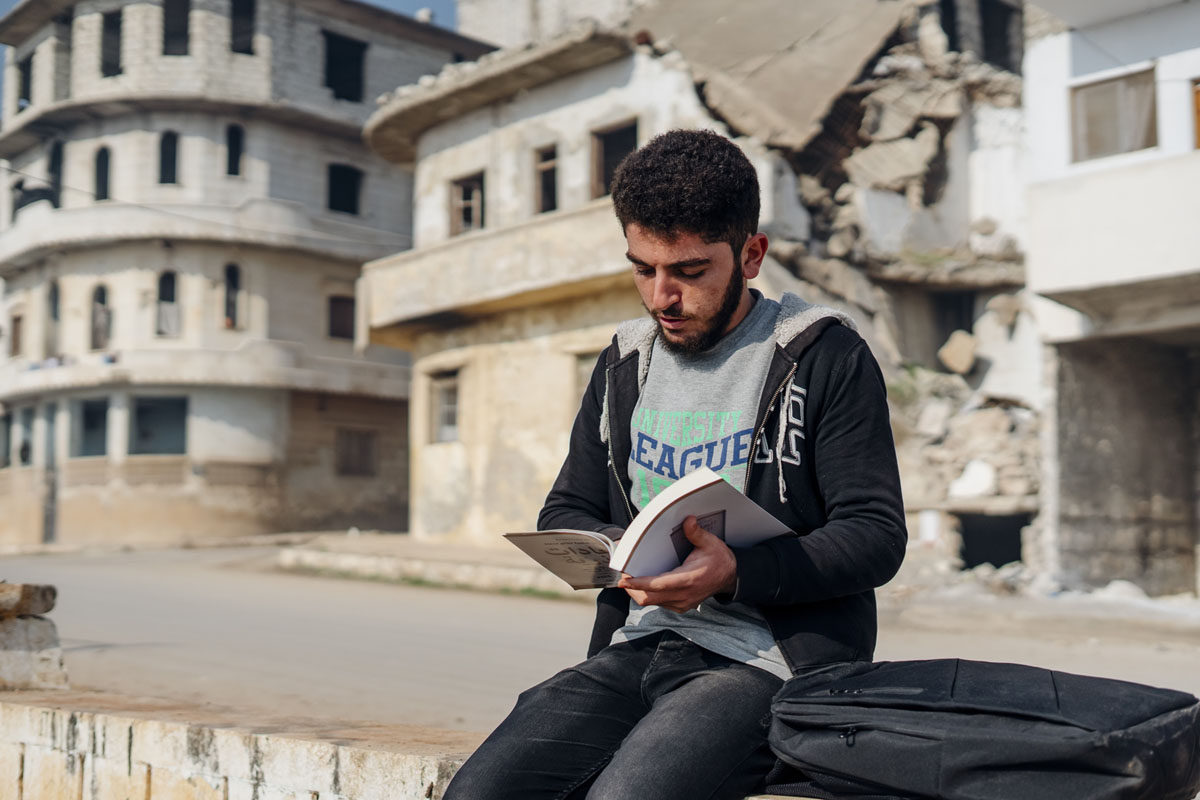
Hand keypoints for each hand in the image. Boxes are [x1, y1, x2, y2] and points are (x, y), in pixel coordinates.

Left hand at [618, 515, 736, 612]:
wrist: (730, 577)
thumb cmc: (719, 559)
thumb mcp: (710, 542)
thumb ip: (696, 533)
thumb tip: (688, 520)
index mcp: (689, 579)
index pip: (659, 585)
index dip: (639, 584)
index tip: (624, 580)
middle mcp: (684, 595)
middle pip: (649, 598)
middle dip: (633, 589)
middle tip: (623, 576)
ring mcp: (682, 603)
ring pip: (652, 602)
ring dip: (639, 592)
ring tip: (631, 579)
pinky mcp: (681, 606)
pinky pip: (659, 604)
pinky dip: (649, 595)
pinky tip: (646, 584)